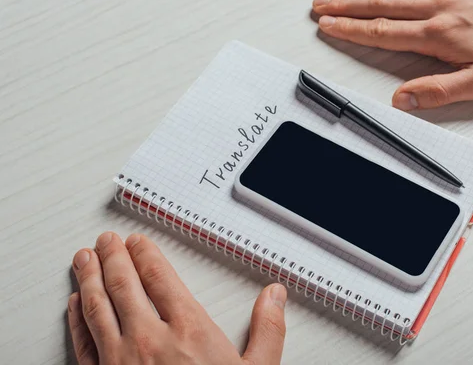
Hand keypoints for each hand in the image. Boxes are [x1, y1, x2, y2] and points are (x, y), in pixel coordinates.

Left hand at [68, 232, 286, 364]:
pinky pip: (83, 342)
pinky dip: (77, 319)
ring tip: (85, 259)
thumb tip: (275, 296)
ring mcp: (121, 361)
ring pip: (98, 306)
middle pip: (124, 283)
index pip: (159, 277)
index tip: (138, 241)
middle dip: (113, 256)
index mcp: (188, 330)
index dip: (145, 253)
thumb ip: (268, 329)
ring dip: (89, 278)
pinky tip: (75, 305)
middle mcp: (149, 340)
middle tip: (107, 242)